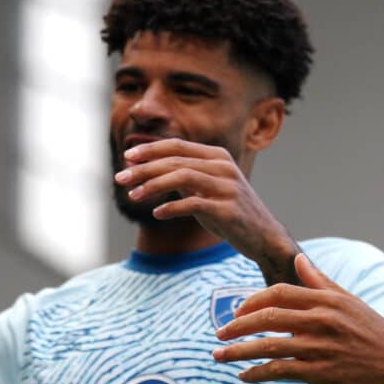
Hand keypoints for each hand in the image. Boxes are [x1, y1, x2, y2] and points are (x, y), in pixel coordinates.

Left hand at [113, 139, 298, 270]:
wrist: (262, 237)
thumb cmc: (229, 213)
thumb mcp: (205, 189)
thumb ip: (183, 177)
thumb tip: (148, 170)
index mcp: (217, 156)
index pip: (176, 146)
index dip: (150, 149)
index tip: (127, 157)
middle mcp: (223, 166)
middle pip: (175, 160)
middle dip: (144, 168)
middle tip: (121, 178)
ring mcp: (227, 187)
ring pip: (182, 177)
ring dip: (153, 186)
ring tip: (134, 195)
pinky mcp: (228, 209)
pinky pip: (193, 204)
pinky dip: (171, 208)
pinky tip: (156, 214)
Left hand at [214, 253, 383, 383]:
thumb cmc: (374, 332)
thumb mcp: (349, 301)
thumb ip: (320, 281)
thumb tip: (299, 260)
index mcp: (326, 300)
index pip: (278, 293)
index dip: (251, 302)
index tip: (236, 312)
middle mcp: (321, 320)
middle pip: (267, 317)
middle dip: (236, 326)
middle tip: (218, 334)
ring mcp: (320, 347)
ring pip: (268, 345)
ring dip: (238, 351)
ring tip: (218, 356)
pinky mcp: (321, 373)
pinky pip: (280, 371)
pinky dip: (257, 373)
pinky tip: (244, 376)